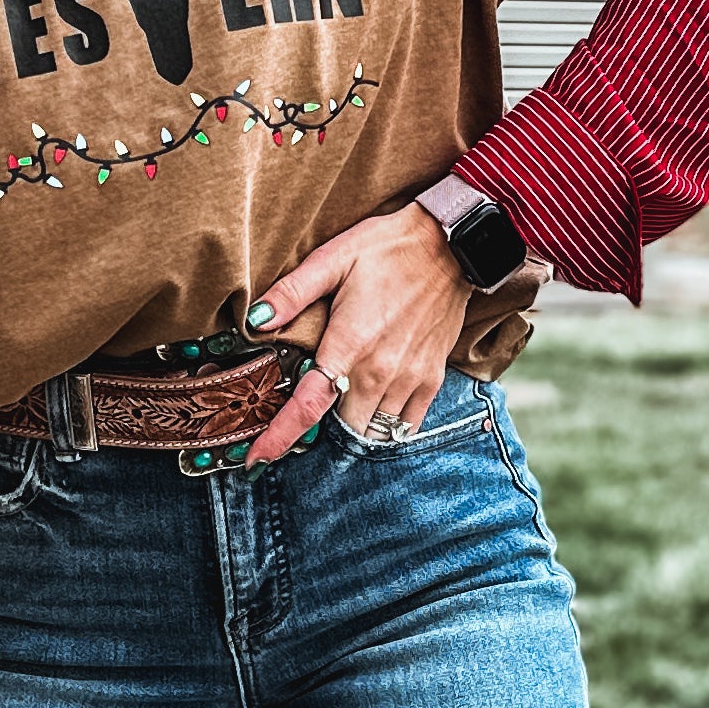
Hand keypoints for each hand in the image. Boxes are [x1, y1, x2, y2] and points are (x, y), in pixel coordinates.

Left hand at [242, 202, 471, 467]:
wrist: (453, 247)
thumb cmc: (389, 248)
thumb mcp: (333, 258)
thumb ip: (292, 293)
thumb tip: (256, 321)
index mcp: (348, 345)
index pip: (306, 408)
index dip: (278, 438)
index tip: (255, 460)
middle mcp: (378, 372)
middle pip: (339, 428)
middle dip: (317, 433)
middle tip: (300, 422)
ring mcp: (408, 379)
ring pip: (372, 430)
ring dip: (351, 429)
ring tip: (338, 415)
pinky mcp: (432, 378)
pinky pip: (406, 425)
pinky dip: (387, 427)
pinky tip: (373, 412)